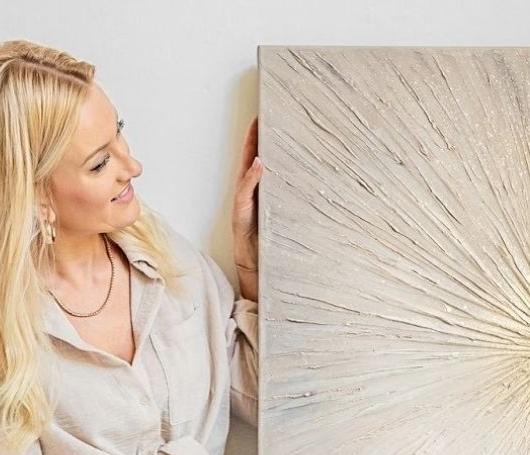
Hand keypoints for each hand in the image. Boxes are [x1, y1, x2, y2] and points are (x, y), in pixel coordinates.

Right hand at [232, 115, 261, 277]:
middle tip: (260, 116)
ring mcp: (243, 201)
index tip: (263, 119)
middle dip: (253, 138)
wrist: (253, 264)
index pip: (256, 160)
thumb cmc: (265, 242)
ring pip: (246, 170)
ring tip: (257, 130)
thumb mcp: (276, 217)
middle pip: (249, 160)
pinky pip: (245, 191)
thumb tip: (287, 179)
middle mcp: (247, 193)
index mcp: (256, 191)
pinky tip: (258, 163)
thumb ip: (277, 197)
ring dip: (250, 150)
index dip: (258, 140)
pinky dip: (251, 177)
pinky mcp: (241, 211)